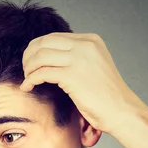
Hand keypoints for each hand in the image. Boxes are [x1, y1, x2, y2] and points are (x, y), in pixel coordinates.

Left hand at [20, 32, 147, 134]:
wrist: (121, 110)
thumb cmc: (106, 96)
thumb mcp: (93, 66)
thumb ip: (76, 57)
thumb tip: (48, 57)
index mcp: (91, 40)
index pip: (53, 37)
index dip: (37, 49)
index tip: (31, 62)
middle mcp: (85, 45)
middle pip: (43, 43)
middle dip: (29, 56)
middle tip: (25, 70)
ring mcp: (79, 59)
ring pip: (39, 57)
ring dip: (28, 69)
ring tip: (27, 80)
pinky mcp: (72, 75)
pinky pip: (41, 73)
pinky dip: (30, 80)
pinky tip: (28, 87)